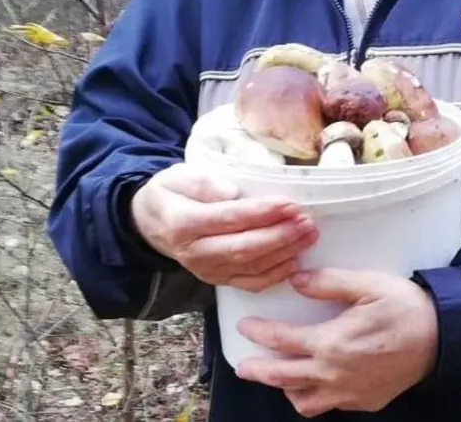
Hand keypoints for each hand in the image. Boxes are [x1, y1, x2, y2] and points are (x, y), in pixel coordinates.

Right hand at [128, 162, 317, 291]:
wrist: (151, 223)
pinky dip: (275, 275)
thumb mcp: (178, 177)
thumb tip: (233, 191)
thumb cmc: (172, 193)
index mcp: (184, 223)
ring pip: (251, 267)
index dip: (262, 213)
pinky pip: (249, 284)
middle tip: (307, 221)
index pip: (229, 219)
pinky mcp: (218, 280)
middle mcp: (195, 252)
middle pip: (244, 248)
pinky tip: (296, 261)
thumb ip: (204, 183)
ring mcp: (207, 271)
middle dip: (280, 235)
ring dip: (284, 252)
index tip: (289, 204)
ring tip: (309, 234)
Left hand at [234, 268, 438, 416]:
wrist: (441, 338)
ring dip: (287, 388)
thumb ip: (329, 283)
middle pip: (283, 378)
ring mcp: (349, 393)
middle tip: (242, 366)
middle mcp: (334, 373)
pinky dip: (315, 395)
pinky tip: (317, 382)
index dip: (260, 333)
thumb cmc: (404, 306)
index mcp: (332, 342)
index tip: (246, 326)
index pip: (283, 340)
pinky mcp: (364, 402)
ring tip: (281, 375)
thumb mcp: (368, 284)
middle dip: (258, 371)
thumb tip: (296, 280)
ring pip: (304, 401)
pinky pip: (329, 405)